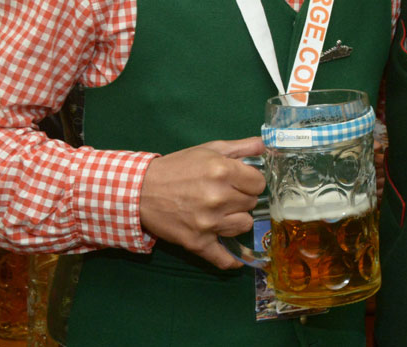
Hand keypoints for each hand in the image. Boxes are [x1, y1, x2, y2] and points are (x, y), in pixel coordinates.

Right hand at [138, 136, 265, 268]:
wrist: (141, 191)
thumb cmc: (177, 167)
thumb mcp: (209, 149)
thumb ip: (240, 147)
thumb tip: (265, 146)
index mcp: (223, 171)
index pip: (259, 183)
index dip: (251, 181)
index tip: (241, 181)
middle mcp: (218, 198)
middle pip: (252, 203)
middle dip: (242, 198)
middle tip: (226, 195)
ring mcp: (209, 223)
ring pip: (244, 225)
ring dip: (236, 219)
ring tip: (221, 213)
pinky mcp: (197, 242)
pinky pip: (223, 258)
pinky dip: (231, 260)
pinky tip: (237, 259)